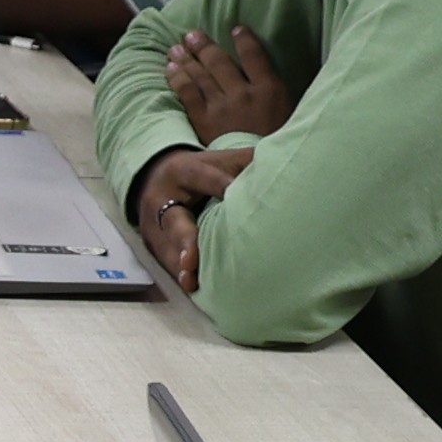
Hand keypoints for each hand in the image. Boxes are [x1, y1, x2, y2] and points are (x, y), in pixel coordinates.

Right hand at [132, 144, 250, 292]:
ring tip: (191, 283)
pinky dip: (180, 275)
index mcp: (184, 172)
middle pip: (176, 222)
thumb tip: (288, 153)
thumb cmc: (202, 171)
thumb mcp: (221, 159)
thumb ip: (248, 160)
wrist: (156, 177)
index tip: (237, 194)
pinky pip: (166, 262)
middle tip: (192, 260)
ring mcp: (154, 226)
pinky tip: (193, 289)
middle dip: (185, 241)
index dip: (221, 185)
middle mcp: (163, 199)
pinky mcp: (153, 245)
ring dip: (180, 267)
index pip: (203, 178)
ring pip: (167, 247)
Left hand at [162, 23, 296, 144]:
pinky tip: (170, 68)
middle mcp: (243, 93)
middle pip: (220, 62)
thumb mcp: (287, 112)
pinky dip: (178, 78)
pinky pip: (187, 93)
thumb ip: (273, 92)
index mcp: (269, 89)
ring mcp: (221, 106)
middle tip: (191, 34)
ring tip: (176, 48)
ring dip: (186, 58)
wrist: (260, 170)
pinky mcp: (204, 120)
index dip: (244, 39)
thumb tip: (263, 73)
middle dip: (204, 45)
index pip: (254, 55)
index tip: (236, 28)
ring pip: (200, 75)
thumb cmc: (277, 142)